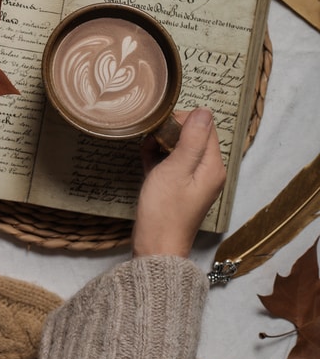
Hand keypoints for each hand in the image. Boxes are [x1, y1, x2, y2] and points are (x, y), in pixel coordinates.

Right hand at [132, 107, 226, 257]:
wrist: (154, 248)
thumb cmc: (164, 209)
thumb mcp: (176, 169)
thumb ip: (191, 139)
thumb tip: (204, 111)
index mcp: (213, 167)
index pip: (205, 128)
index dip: (183, 120)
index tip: (161, 125)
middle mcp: (208, 172)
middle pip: (193, 137)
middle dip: (171, 131)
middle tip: (150, 136)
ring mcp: (193, 180)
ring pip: (180, 148)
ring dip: (162, 143)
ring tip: (146, 146)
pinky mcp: (179, 187)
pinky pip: (171, 162)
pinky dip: (158, 156)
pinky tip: (145, 155)